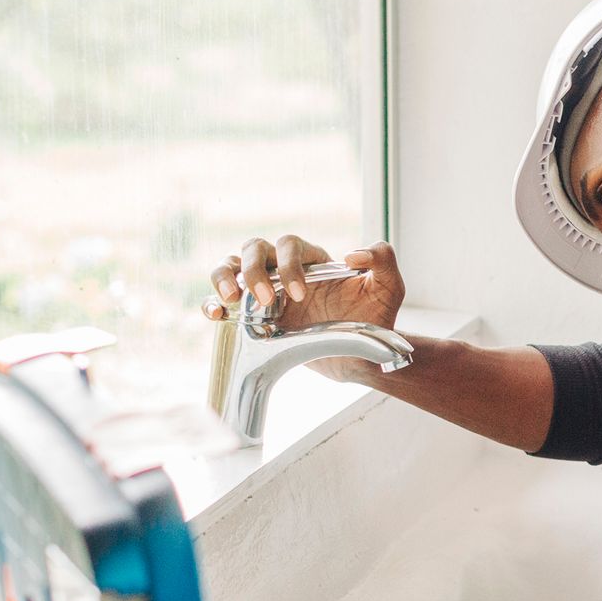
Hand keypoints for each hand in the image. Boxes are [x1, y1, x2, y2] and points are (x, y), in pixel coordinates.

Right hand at [204, 237, 406, 377]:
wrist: (360, 355)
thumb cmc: (373, 318)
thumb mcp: (389, 288)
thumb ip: (383, 260)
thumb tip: (354, 252)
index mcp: (313, 259)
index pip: (290, 245)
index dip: (289, 264)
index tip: (301, 294)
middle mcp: (284, 269)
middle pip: (254, 248)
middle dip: (254, 270)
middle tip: (264, 299)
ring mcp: (265, 290)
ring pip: (231, 265)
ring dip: (224, 277)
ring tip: (230, 300)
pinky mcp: (252, 315)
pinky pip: (223, 301)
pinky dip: (212, 303)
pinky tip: (215, 314)